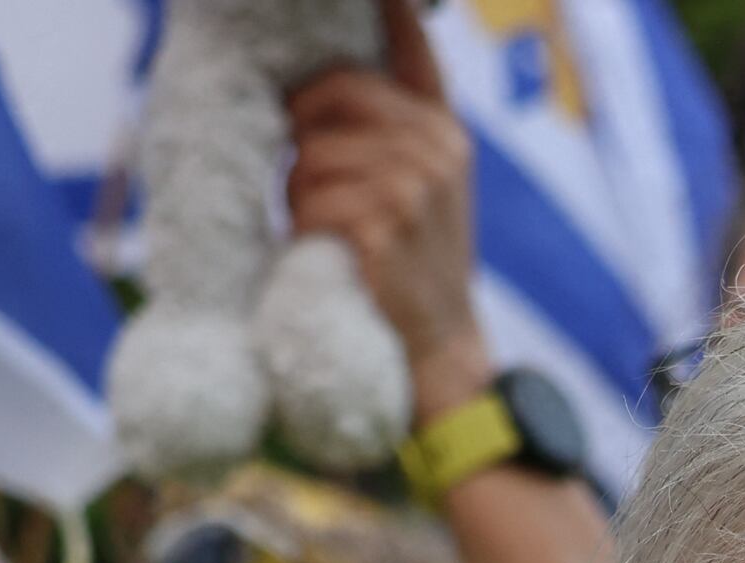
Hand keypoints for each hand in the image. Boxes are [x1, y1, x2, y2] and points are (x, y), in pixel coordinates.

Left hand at [284, 0, 491, 411]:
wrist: (439, 347)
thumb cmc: (414, 263)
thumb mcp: (421, 184)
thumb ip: (389, 129)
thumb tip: (305, 90)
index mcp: (444, 127)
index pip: (412, 47)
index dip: (392, 9)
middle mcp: (436, 144)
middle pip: (335, 90)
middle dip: (304, 129)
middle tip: (308, 174)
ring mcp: (414, 182)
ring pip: (312, 152)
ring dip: (300, 191)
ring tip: (327, 227)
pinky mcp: (385, 221)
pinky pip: (310, 198)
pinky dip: (304, 226)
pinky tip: (327, 250)